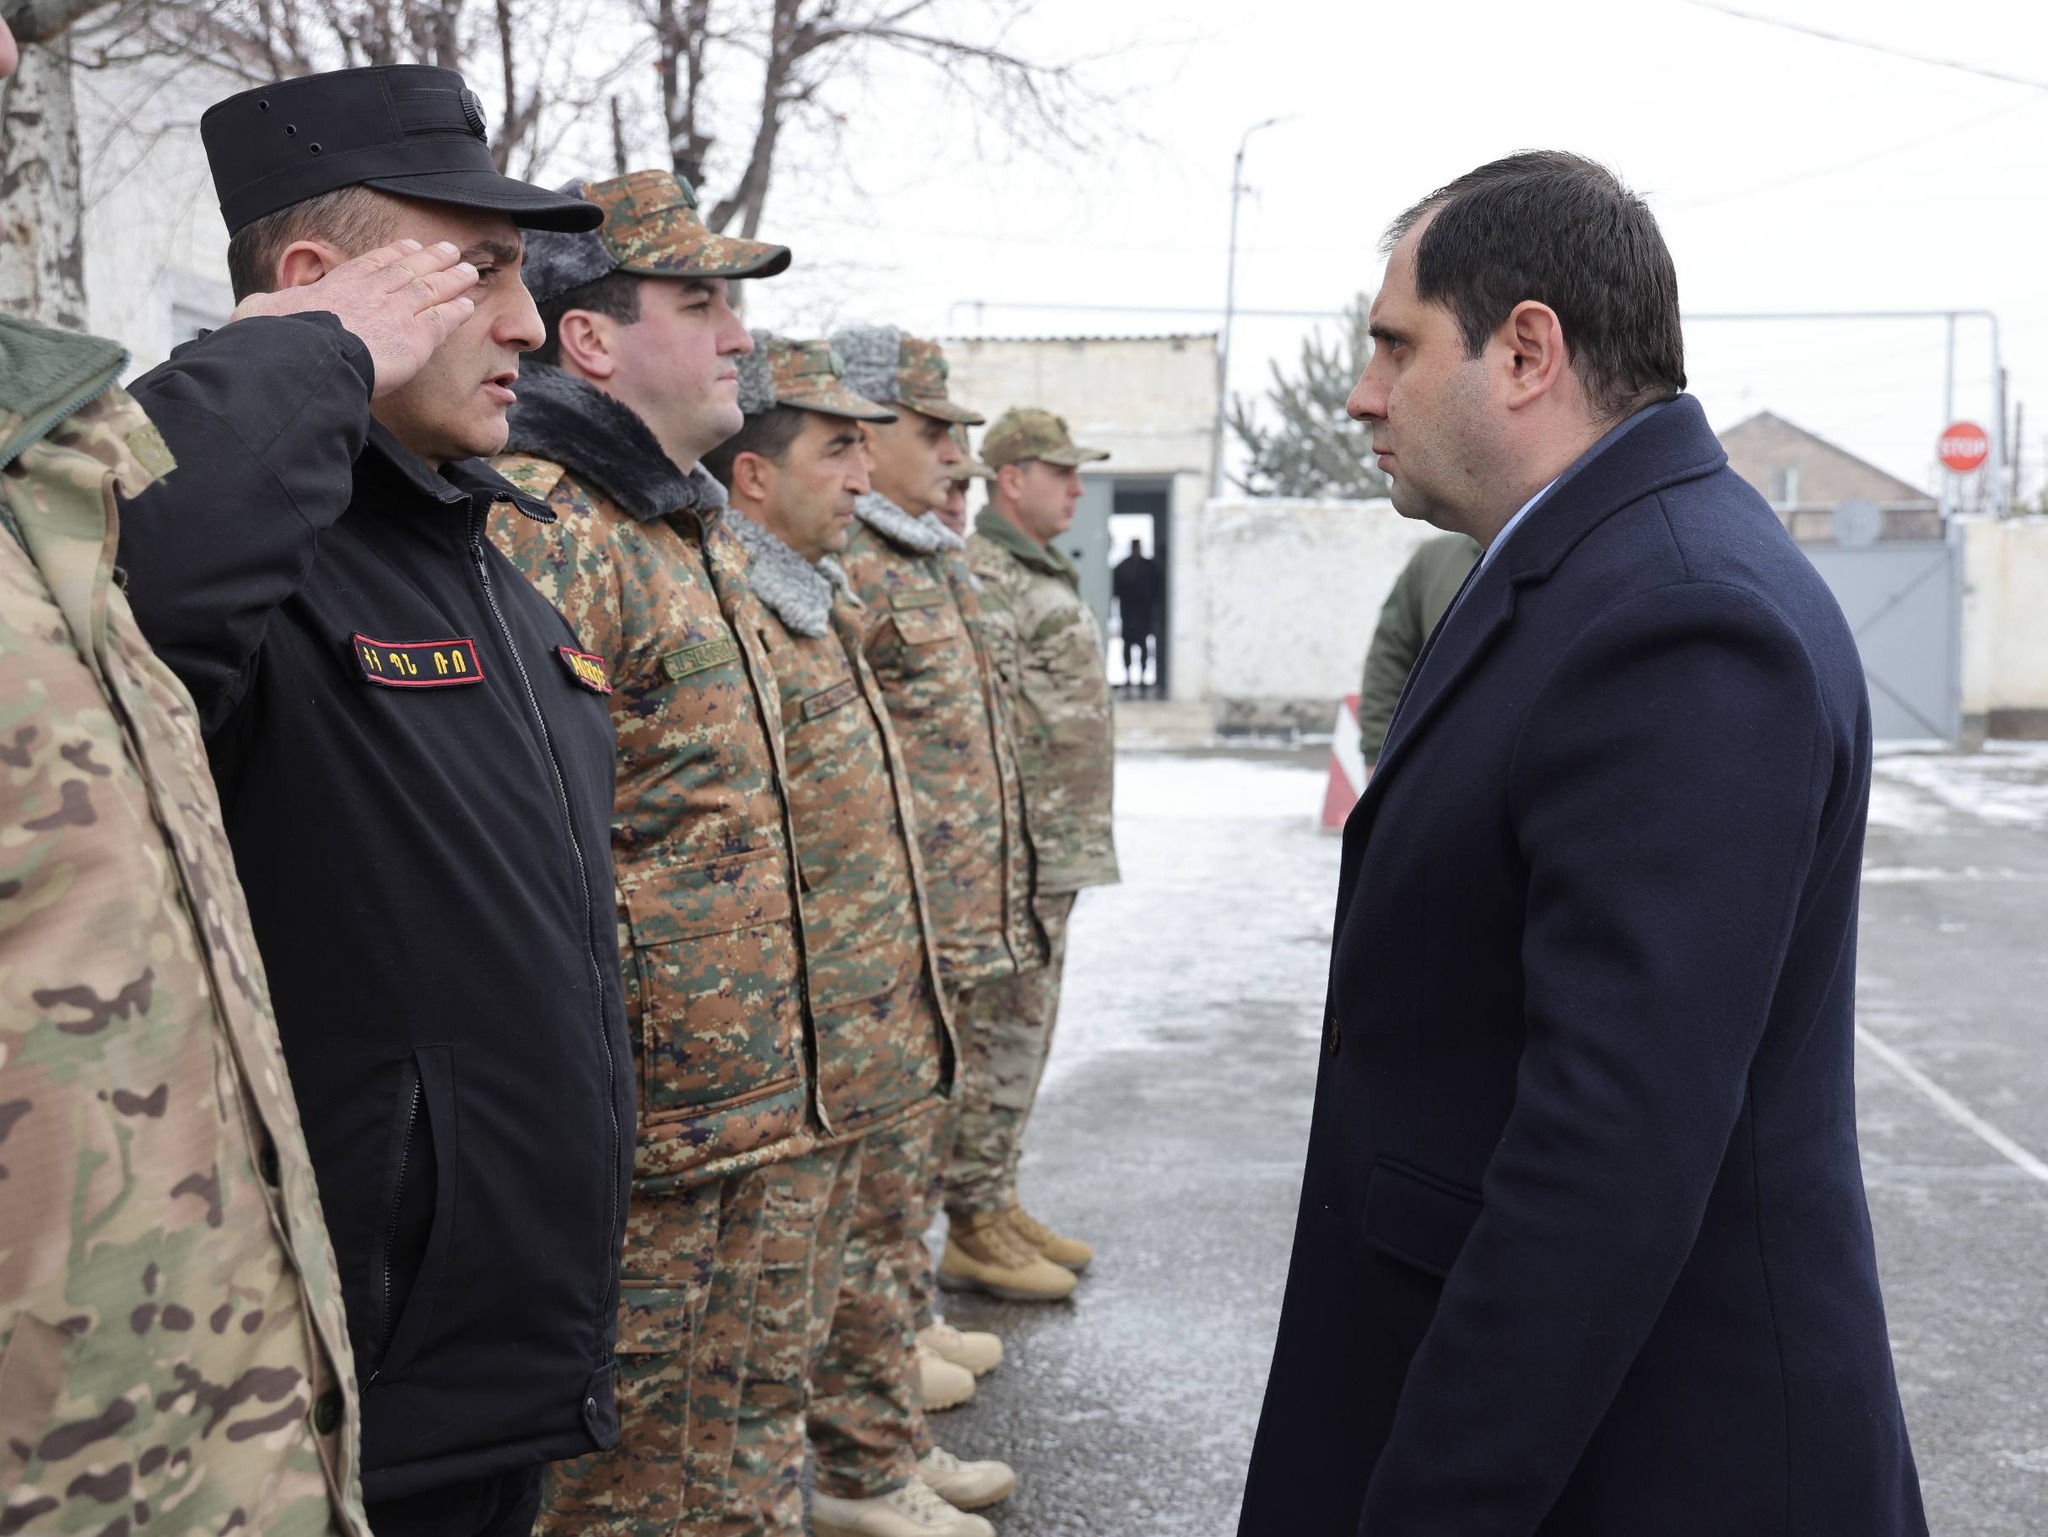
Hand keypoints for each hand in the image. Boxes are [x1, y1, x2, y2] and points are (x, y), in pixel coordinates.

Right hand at [229, 239, 479, 398]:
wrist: (306, 358)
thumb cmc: (279, 340)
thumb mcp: (262, 314)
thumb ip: (266, 309)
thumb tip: (255, 311)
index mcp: (338, 286)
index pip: (372, 265)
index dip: (394, 254)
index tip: (408, 246)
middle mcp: (371, 293)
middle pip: (408, 271)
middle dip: (430, 259)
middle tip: (450, 250)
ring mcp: (396, 313)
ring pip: (431, 290)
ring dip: (451, 279)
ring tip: (468, 271)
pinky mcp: (415, 338)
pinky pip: (441, 320)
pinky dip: (455, 311)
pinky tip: (468, 305)